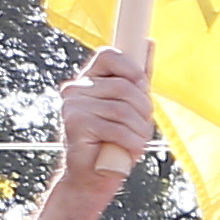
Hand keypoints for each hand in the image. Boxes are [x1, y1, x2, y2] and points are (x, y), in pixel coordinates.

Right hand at [53, 45, 155, 196]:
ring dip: (139, 131)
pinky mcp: (75, 124)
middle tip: (139, 129)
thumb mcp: (131, 106)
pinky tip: (128, 152)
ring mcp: (72, 106)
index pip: (109, 55)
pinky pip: (119, 129)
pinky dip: (132, 144)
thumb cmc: (115, 140)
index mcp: (89, 80)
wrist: (92, 177)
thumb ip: (138, 77)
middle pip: (125, 87)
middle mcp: (75, 89)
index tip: (142, 87)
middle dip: (143, 111)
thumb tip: (147, 42)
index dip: (132, 69)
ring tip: (134, 142)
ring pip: (124, 109)